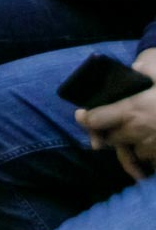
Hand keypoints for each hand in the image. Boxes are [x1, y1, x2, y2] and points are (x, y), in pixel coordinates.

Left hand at [78, 48, 155, 181]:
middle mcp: (139, 131)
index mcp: (132, 110)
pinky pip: (151, 162)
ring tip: (138, 130)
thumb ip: (144, 69)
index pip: (95, 120)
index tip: (82, 114)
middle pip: (111, 139)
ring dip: (131, 144)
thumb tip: (136, 67)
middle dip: (109, 132)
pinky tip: (151, 143)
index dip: (85, 117)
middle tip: (111, 123)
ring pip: (131, 151)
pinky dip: (149, 155)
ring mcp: (153, 147)